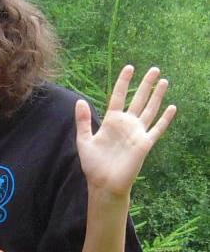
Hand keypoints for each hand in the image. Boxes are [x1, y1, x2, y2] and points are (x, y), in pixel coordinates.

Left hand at [76, 66, 175, 198]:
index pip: (119, 96)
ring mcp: (137, 133)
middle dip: (146, 84)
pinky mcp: (145, 144)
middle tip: (154, 69)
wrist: (104, 184)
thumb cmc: (93, 165)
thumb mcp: (84, 141)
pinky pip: (157, 129)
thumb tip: (79, 101)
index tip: (129, 68)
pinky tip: (172, 107)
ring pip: (150, 110)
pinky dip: (165, 119)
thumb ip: (83, 121)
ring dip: (157, 96)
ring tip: (164, 81)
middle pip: (138, 99)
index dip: (124, 82)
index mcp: (111, 122)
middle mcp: (126, 125)